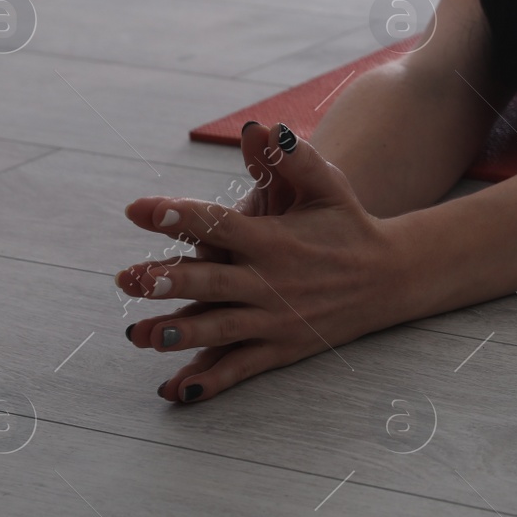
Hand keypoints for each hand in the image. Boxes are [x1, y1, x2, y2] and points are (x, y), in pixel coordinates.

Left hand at [117, 123, 411, 402]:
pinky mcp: (281, 348)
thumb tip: (265, 128)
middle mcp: (272, 282)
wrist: (390, 278)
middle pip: (212, 282)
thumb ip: (295, 158)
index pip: (220, 224)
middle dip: (168, 283)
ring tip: (139, 334)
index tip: (140, 209)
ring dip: (178, 334)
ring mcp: (276, 320)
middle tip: (127, 279)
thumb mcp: (328, 187)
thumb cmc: (349, 226)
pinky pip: (240, 368)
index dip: (179, 217)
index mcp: (275, 241)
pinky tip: (176, 389)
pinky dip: (210, 382)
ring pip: (220, 330)